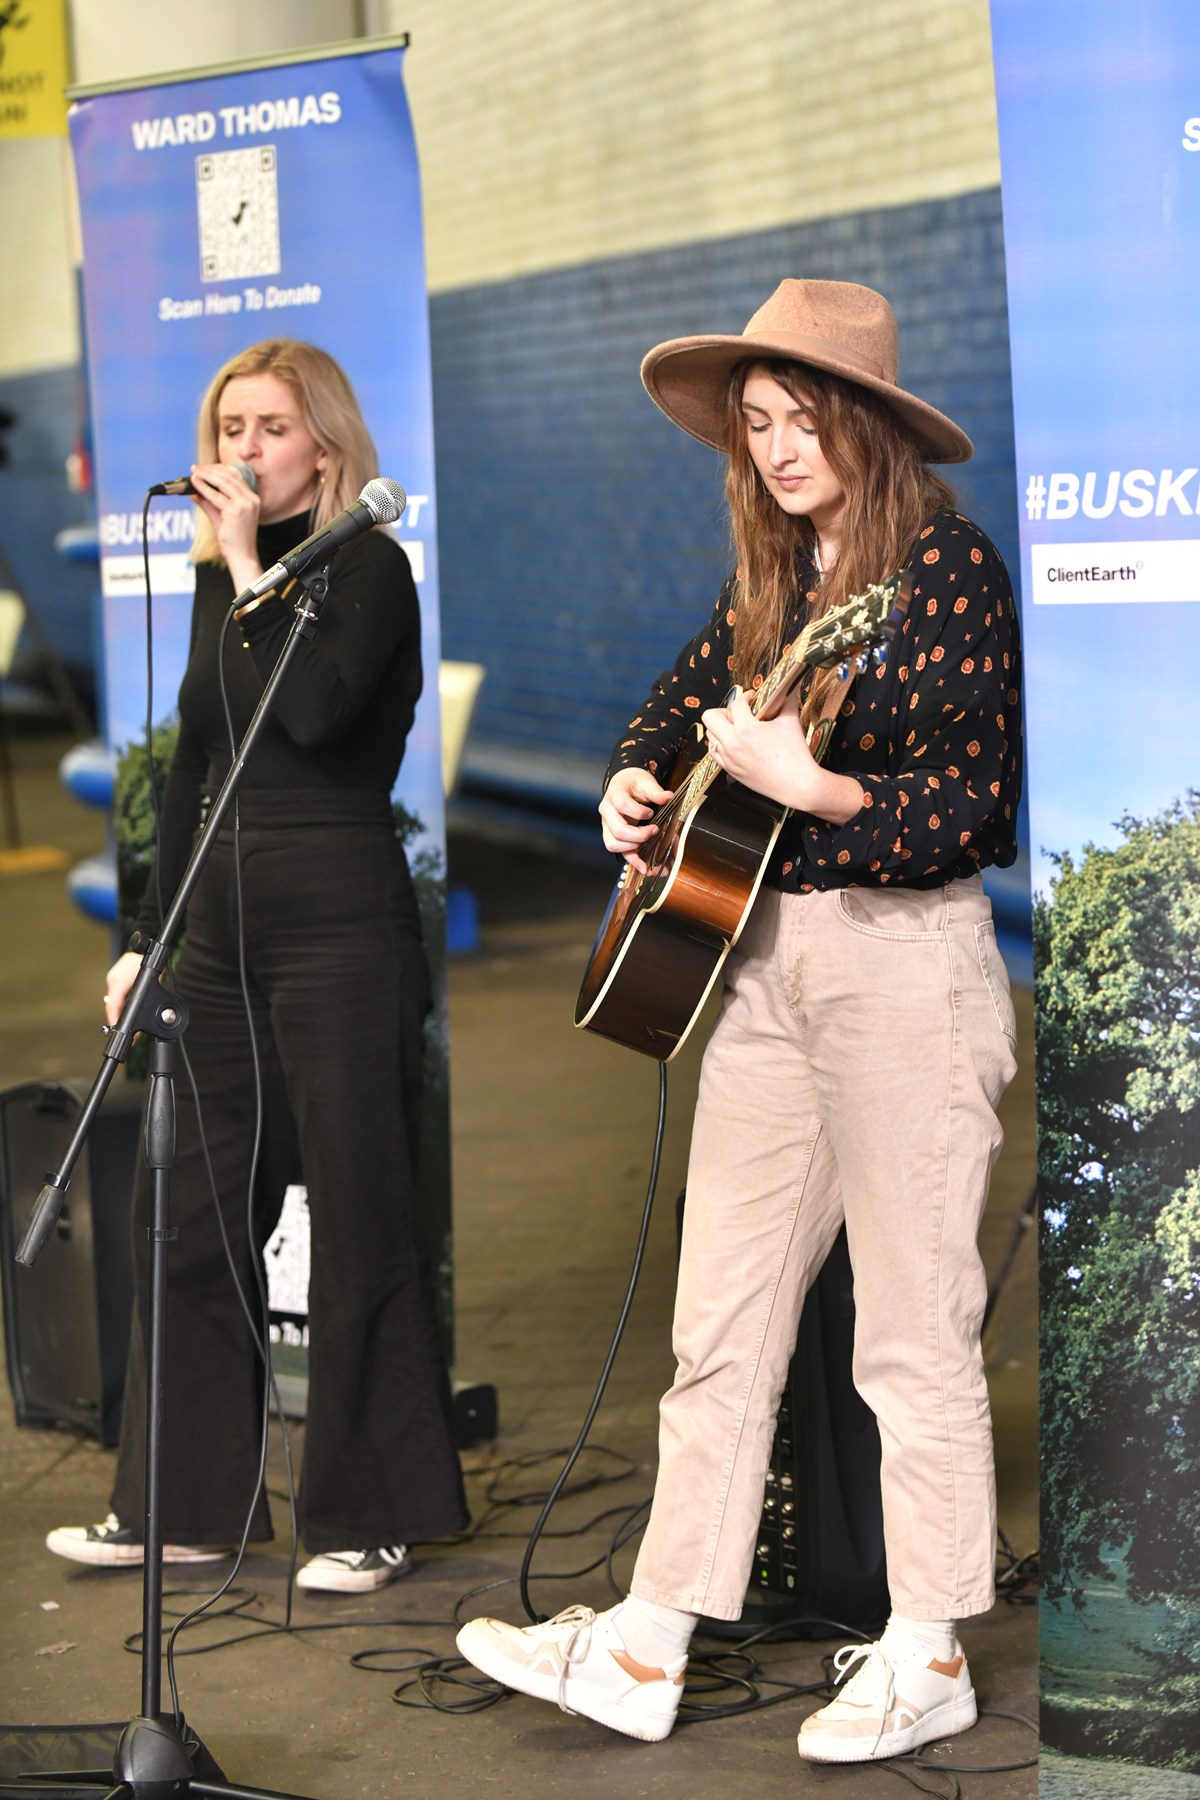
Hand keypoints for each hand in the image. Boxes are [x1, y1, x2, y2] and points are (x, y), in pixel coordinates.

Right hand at [104, 951, 144, 1029]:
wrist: (147, 947)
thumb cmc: (151, 959)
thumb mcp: (154, 979)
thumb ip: (147, 995)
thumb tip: (147, 1015)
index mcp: (119, 979)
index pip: (112, 1005)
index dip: (114, 1020)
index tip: (117, 1029)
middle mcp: (113, 978)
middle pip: (112, 1005)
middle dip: (119, 1018)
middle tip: (129, 1031)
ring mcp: (113, 977)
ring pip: (114, 1000)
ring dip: (120, 1011)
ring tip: (127, 1022)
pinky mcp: (115, 977)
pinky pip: (116, 994)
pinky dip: (120, 1003)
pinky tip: (126, 1009)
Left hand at [188, 460, 261, 589]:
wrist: (241, 556)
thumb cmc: (234, 540)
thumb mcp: (220, 516)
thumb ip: (209, 502)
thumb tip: (195, 491)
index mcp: (252, 499)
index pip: (235, 477)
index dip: (219, 469)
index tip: (205, 468)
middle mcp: (251, 499)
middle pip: (229, 476)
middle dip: (210, 470)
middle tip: (196, 468)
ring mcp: (245, 504)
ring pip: (223, 482)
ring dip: (206, 475)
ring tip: (194, 472)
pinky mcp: (235, 511)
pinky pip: (216, 495)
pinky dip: (204, 487)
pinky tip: (195, 483)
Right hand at [599, 766, 673, 871]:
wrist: (624, 784)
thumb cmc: (633, 783)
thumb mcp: (645, 781)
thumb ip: (656, 791)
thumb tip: (668, 797)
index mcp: (614, 795)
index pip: (622, 806)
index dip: (639, 812)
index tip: (651, 812)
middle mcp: (607, 812)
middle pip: (617, 830)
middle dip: (639, 835)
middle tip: (655, 830)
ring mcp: (608, 826)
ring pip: (614, 844)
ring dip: (633, 848)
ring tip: (649, 844)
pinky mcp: (614, 836)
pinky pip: (620, 852)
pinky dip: (632, 861)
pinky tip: (644, 868)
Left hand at [702, 689, 864, 822]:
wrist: (797, 784)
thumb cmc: (795, 756)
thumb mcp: (791, 722)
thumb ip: (787, 701)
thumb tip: (787, 689)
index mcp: (747, 730)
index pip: (736, 704)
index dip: (746, 696)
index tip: (753, 698)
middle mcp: (733, 744)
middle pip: (709, 717)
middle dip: (723, 710)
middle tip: (737, 713)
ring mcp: (729, 759)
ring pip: (710, 736)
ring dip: (721, 728)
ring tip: (736, 728)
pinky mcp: (730, 770)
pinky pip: (714, 753)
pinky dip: (721, 745)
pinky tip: (735, 743)